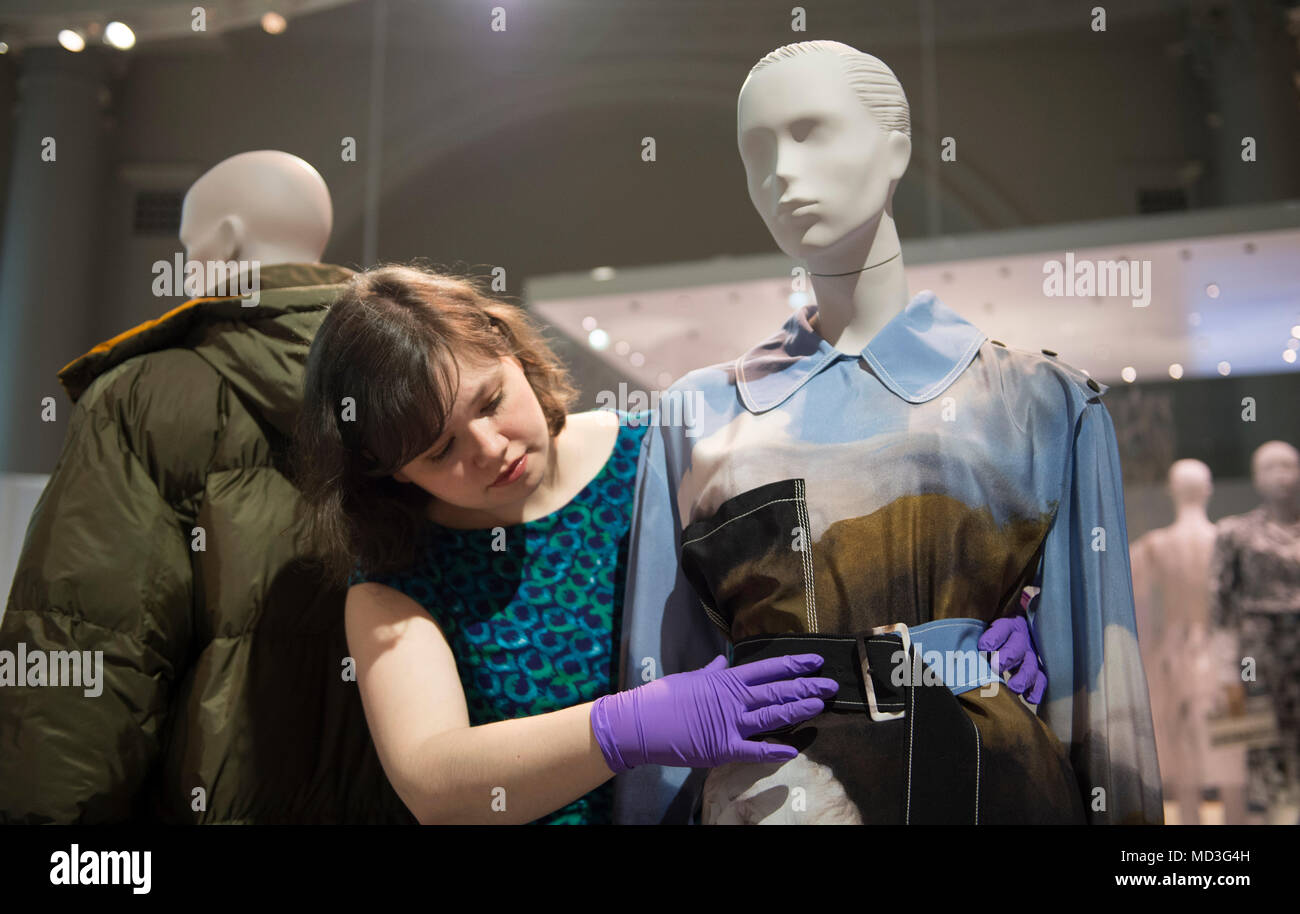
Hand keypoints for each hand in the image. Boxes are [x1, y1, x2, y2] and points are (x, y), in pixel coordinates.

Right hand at [590, 653, 837, 772]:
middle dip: (807, 687)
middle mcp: (733, 699)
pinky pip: (754, 749)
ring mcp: (730, 724)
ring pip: (773, 715)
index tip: (816, 660)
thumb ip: (710, 670)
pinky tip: (793, 748)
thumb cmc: (662, 698)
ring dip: (799, 710)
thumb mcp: (689, 678)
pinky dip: (774, 749)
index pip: (769, 668)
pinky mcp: (722, 747)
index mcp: (726, 680)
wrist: (640, 723)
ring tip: (821, 706)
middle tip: (831, 685)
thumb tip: (722, 658)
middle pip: (778, 691)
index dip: (795, 664)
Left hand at [978, 616, 1046, 703]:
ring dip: (1023, 677)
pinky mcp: (1035, 669)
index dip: (994, 637)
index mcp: (1007, 626)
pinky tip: (1030, 698)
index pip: (1002, 628)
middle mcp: (1020, 639)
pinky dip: (1036, 689)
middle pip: (1017, 646)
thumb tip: (950, 646)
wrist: (1012, 633)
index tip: (983, 647)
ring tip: (1014, 687)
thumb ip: (970, 634)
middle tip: (996, 667)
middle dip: (1007, 657)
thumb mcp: (982, 628)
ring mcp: (1029, 655)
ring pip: (1030, 664)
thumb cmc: (990, 635)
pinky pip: (1040, 679)